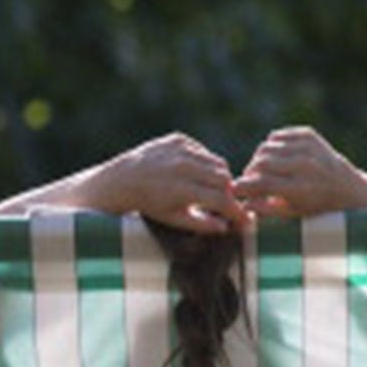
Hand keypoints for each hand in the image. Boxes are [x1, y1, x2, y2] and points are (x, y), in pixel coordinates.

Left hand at [89, 132, 249, 232]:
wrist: (122, 181)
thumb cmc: (148, 204)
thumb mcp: (172, 219)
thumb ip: (200, 224)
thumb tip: (225, 227)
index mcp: (182, 190)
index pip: (221, 199)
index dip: (236, 209)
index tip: (244, 217)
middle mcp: (183, 167)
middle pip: (224, 178)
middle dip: (228, 192)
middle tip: (223, 201)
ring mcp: (180, 150)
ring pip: (217, 162)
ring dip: (217, 176)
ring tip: (208, 187)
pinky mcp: (178, 139)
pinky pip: (203, 151)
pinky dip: (203, 162)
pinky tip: (193, 172)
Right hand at [233, 126, 366, 217]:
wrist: (348, 190)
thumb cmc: (314, 208)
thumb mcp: (290, 215)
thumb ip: (264, 209)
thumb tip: (242, 204)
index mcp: (302, 188)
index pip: (262, 183)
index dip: (242, 187)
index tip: (233, 191)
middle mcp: (306, 165)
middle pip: (261, 163)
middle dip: (249, 173)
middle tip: (248, 182)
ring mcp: (309, 147)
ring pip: (265, 147)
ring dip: (258, 160)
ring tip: (260, 172)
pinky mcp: (309, 135)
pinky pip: (276, 137)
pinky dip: (270, 147)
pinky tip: (275, 159)